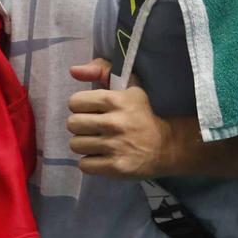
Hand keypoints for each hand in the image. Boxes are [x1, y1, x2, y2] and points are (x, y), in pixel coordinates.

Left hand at [65, 59, 184, 179]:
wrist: (164, 146)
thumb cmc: (141, 114)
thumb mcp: (128, 87)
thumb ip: (101, 71)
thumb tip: (73, 70)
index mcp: (115, 100)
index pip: (75, 102)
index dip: (81, 107)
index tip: (92, 112)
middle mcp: (114, 122)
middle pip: (72, 124)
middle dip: (80, 127)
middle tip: (93, 129)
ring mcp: (115, 146)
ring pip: (75, 145)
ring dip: (84, 145)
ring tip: (98, 143)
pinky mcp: (115, 167)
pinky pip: (84, 165)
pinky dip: (90, 162)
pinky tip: (102, 157)